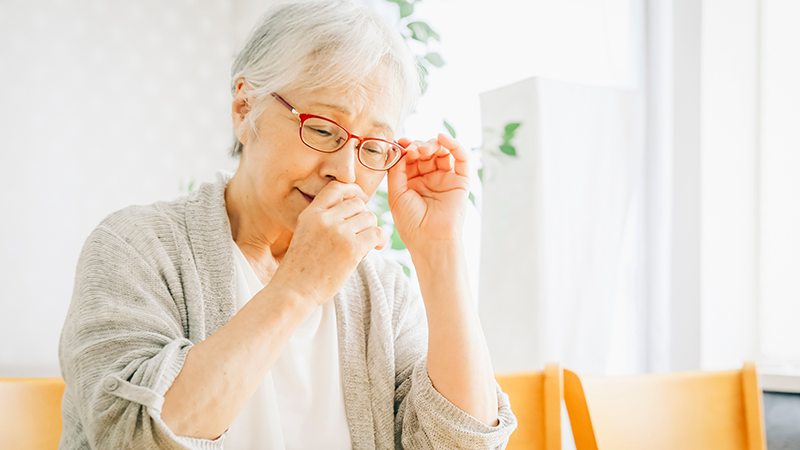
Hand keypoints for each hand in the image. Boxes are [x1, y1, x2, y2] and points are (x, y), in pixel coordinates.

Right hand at [272, 181, 387, 305]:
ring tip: (364, 244)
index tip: (361, 198)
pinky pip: (376, 233)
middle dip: (364, 216)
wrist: (294, 290)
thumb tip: (353, 210)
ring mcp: (338, 232)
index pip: (336, 188)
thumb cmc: (301, 268)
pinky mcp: (351, 248)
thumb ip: (323, 220)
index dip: (352, 190)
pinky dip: (380, 240)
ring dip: (371, 229)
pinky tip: (375, 248)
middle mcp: (325, 219)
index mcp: (311, 213)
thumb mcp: (305, 233)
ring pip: (370, 217)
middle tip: (361, 233)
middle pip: (358, 203)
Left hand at [387, 133, 469, 251]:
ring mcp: (445, 178)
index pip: (410, 157)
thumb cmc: (411, 222)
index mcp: (412, 181)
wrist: (430, 240)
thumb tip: (401, 149)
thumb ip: (396, 169)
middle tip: (412, 149)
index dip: (406, 148)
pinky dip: (454, 144)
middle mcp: (429, 178)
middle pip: (425, 152)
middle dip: (418, 146)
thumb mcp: (396, 193)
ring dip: (432, 144)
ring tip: (423, 149)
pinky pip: (461, 158)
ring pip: (441, 152)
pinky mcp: (461, 181)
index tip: (400, 144)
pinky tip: (443, 138)